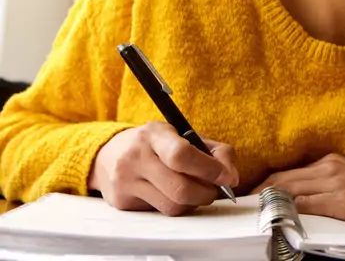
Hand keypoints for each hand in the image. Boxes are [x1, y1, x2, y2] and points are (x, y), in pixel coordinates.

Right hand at [88, 121, 239, 215]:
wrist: (109, 154)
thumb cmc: (157, 144)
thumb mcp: (184, 135)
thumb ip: (214, 151)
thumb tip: (231, 177)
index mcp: (154, 134)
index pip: (182, 155)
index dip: (210, 170)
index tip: (227, 177)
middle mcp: (136, 157)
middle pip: (180, 188)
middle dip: (207, 193)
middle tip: (215, 189)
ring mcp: (126, 181)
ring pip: (172, 206)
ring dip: (194, 203)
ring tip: (198, 192)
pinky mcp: (122, 202)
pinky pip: (160, 213)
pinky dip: (177, 207)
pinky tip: (175, 195)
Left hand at [252, 154, 344, 226]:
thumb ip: (328, 181)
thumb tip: (304, 195)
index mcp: (331, 161)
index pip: (289, 172)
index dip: (266, 183)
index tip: (252, 194)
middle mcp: (330, 168)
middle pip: (283, 179)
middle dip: (260, 192)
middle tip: (243, 203)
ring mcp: (335, 184)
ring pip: (290, 190)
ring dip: (268, 200)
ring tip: (254, 210)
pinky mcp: (342, 202)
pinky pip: (307, 205)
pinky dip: (288, 210)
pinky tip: (278, 215)